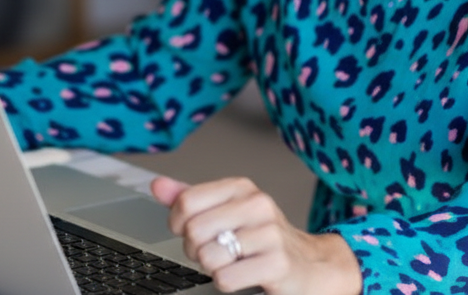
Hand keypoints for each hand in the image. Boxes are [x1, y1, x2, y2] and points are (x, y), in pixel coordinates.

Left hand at [150, 176, 360, 294]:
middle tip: (216, 251)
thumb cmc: (263, 238)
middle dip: (196, 250)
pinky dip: (227, 283)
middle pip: (194, 231)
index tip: (191, 231)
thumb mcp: (228, 211)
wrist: (309, 266)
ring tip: (232, 263)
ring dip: (213, 268)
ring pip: (208, 257)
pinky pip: (225, 279)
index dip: (179, 224)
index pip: (186, 201)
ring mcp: (269, 233)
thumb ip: (191, 199)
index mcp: (241, 188)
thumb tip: (158, 185)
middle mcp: (257, 204)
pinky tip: (244, 275)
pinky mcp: (277, 263)